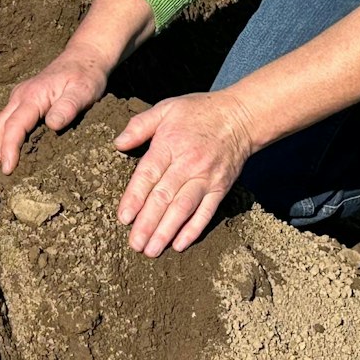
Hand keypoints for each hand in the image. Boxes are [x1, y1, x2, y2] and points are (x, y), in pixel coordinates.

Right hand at [0, 50, 109, 180]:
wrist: (84, 58)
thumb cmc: (85, 76)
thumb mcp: (83, 91)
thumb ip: (68, 107)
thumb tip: (52, 125)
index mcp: (31, 97)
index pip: (13, 126)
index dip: (7, 149)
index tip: (6, 171)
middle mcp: (19, 99)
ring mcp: (18, 102)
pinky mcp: (22, 107)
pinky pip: (4, 127)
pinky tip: (2, 162)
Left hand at [112, 91, 252, 256]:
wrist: (241, 117)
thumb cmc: (198, 112)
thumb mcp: (166, 108)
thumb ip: (140, 125)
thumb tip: (118, 143)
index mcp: (169, 144)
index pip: (148, 175)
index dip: (135, 198)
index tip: (124, 218)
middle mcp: (188, 164)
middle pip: (164, 197)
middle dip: (148, 223)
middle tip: (135, 245)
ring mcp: (206, 178)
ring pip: (183, 208)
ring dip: (167, 231)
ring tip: (152, 250)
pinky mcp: (220, 188)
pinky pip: (206, 212)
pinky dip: (193, 229)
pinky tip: (180, 245)